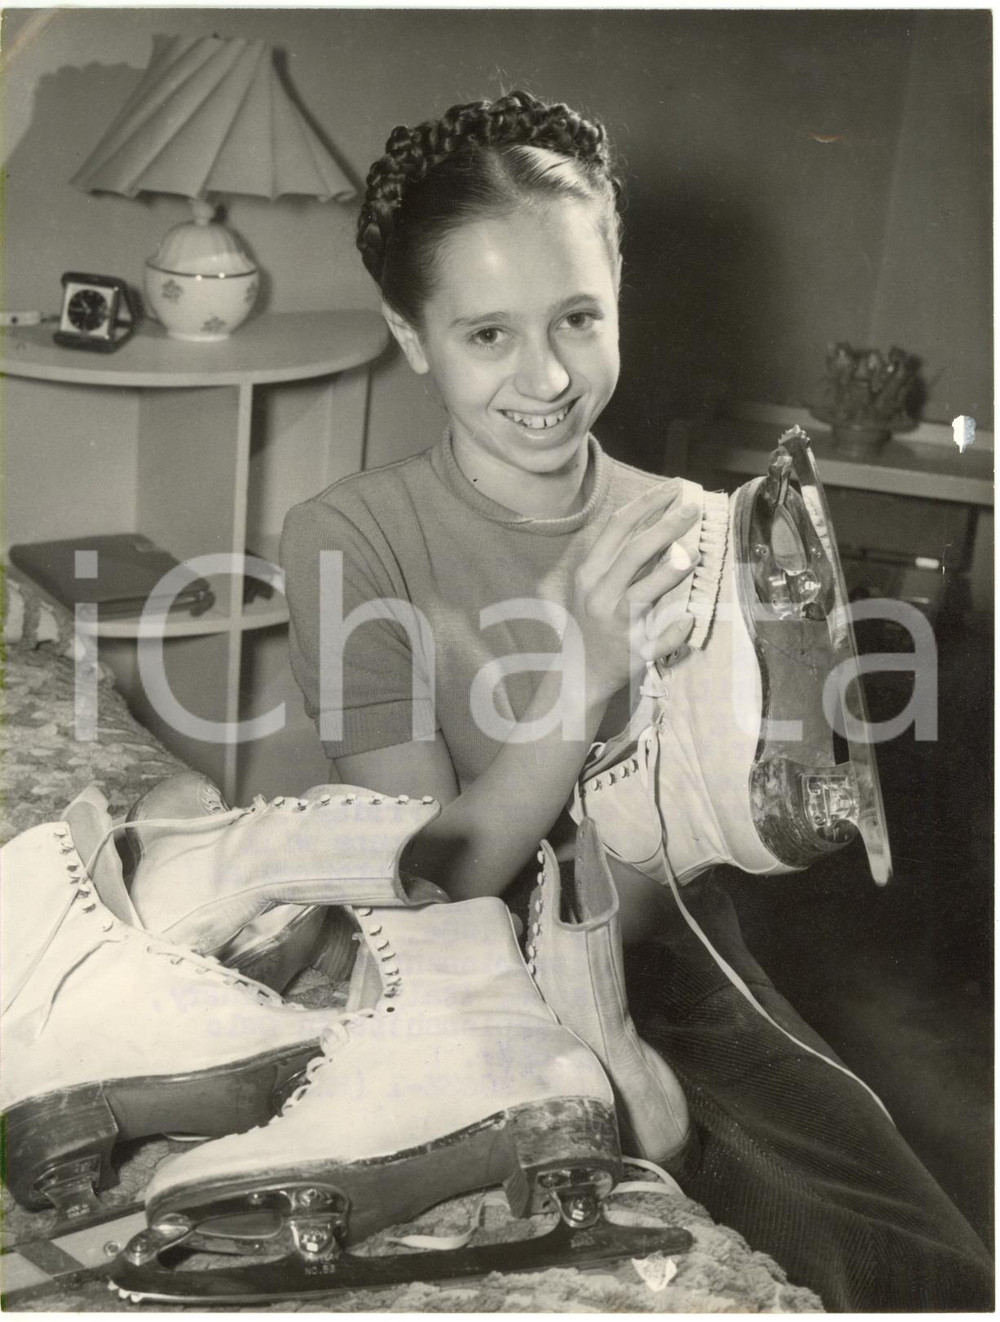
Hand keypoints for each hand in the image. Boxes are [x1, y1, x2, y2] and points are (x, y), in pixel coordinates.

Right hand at [572, 479, 700, 701]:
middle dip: (667, 527)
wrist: (580, 671)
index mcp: (589, 573)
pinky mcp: (632, 651)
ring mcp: (615, 624)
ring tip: (698, 551)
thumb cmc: (593, 619)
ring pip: (645, 592)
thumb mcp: (595, 584)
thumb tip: (660, 519)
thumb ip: (620, 556)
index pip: (618, 528)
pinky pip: (658, 639)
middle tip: (693, 510)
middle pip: (635, 552)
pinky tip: (689, 619)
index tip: (673, 488)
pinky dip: (675, 630)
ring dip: (675, 570)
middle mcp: (599, 595)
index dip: (647, 504)